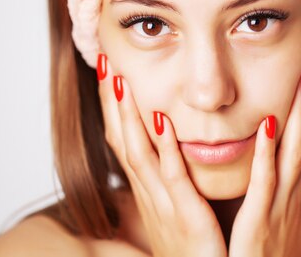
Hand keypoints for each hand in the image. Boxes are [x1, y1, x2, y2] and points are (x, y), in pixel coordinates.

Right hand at [97, 53, 227, 256]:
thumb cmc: (195, 247)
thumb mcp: (178, 209)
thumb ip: (175, 179)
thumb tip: (171, 149)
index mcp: (150, 190)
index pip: (125, 140)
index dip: (113, 106)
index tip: (109, 70)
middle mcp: (149, 194)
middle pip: (122, 140)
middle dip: (112, 101)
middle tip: (104, 62)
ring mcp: (163, 205)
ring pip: (138, 154)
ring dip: (128, 116)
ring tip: (120, 80)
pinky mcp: (185, 218)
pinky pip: (174, 178)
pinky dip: (165, 148)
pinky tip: (163, 120)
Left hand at [228, 45, 300, 256]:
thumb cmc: (266, 251)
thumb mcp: (280, 211)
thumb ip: (279, 179)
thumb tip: (277, 145)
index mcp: (298, 186)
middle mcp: (297, 191)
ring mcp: (282, 206)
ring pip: (297, 151)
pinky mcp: (260, 224)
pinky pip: (265, 184)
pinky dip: (268, 154)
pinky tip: (268, 125)